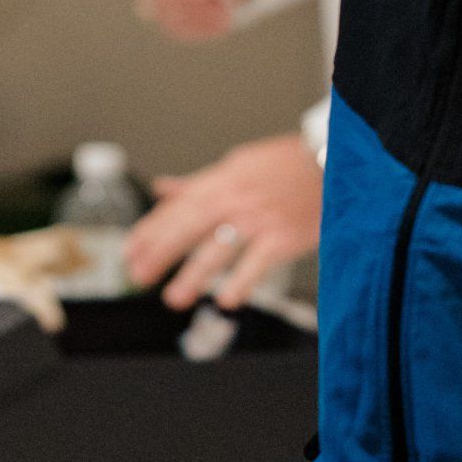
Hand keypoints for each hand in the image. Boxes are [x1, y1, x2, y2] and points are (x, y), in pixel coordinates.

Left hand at [124, 133, 321, 308]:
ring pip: (219, 248)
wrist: (331, 162)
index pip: (177, 207)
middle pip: (189, 226)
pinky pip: (258, 263)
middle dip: (160, 252)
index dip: (150, 230)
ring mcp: (259, 218)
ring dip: (194, 275)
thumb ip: (198, 183)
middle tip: (138, 276)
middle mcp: (236, 198)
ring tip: (175, 297)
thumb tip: (163, 189)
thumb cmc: (284, 166)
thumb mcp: (237, 165)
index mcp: (221, 180)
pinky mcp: (283, 236)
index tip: (130, 251)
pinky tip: (226, 300)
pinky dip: (242, 282)